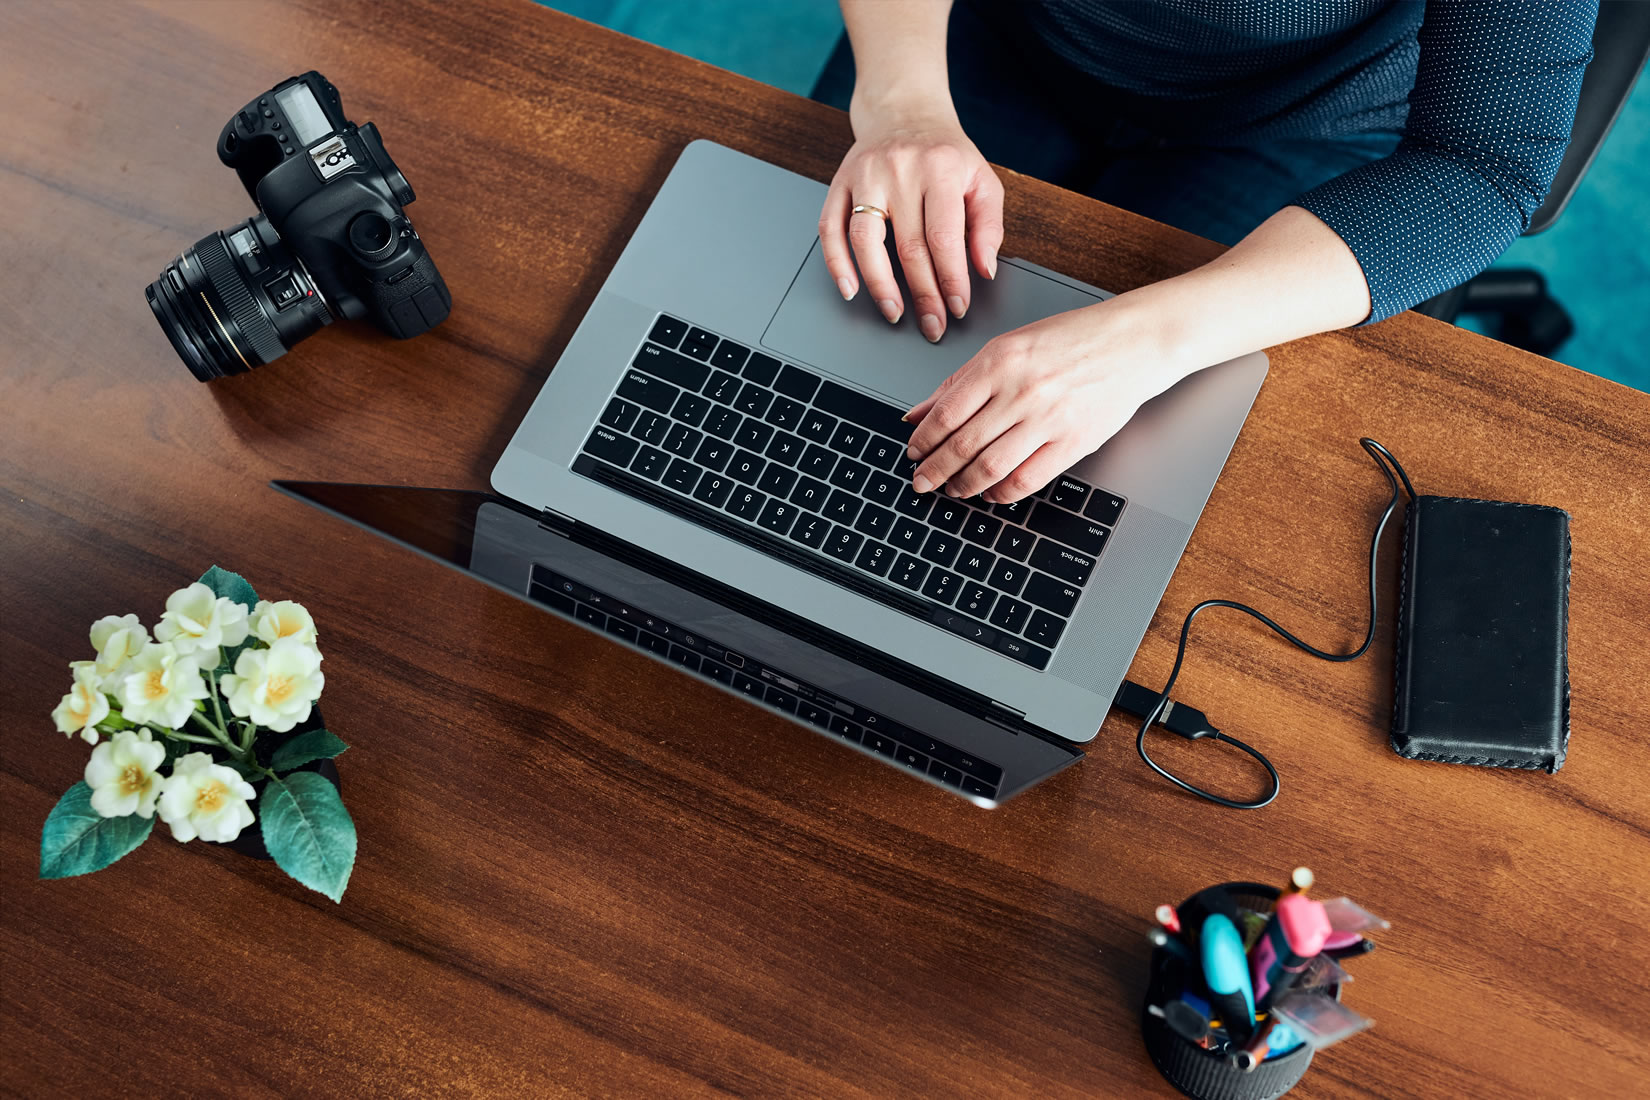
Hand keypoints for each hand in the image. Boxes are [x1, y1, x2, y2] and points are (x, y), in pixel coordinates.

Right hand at [819, 108, 1002, 342]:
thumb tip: (983, 269)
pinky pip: (830, 229)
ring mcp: (865, 176)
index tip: (957, 307)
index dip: (951, 279)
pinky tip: (851, 289)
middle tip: (933, 325)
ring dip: (880, 285)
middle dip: (923, 294)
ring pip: (865, 241)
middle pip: (908, 246)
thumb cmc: (946, 154)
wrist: (904, 111)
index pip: (944, 236)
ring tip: (895, 312)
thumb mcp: (982, 180)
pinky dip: (837, 263)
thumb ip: (989, 225)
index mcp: (940, 168)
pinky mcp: (839, 183)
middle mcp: (899, 170)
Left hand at [903, 299, 1196, 501]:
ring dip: (963, 485)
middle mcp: (1021, 391)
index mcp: (1000, 361)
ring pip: (990, 467)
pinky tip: (990, 492)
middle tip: (922, 482)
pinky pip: (1027, 480)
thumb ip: (960, 381)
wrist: (1132, 343)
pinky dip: (1001, 493)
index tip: (913, 453)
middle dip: (934, 470)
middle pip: (962, 444)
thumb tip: (918, 414)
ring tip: (953, 489)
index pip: (946, 412)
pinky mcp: (1073, 443)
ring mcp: (1048, 419)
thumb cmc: (1071, 340)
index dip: (924, 440)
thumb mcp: (1008, 346)